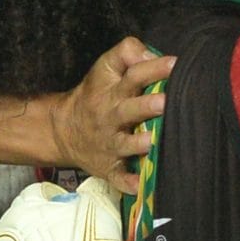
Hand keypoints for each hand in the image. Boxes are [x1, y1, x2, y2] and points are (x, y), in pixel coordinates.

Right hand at [52, 38, 172, 193]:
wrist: (63, 130)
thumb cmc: (95, 96)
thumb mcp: (104, 68)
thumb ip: (127, 54)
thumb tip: (153, 53)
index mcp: (113, 91)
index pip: (133, 76)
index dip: (152, 68)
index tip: (175, 64)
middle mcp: (111, 117)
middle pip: (129, 110)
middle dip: (147, 106)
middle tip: (166, 102)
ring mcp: (109, 144)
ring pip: (124, 144)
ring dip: (139, 143)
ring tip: (154, 140)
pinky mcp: (109, 167)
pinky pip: (118, 177)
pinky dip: (128, 183)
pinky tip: (141, 187)